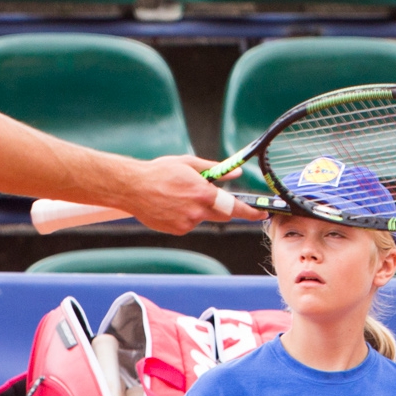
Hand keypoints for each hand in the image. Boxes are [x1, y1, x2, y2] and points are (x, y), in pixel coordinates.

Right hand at [125, 154, 243, 234]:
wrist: (133, 188)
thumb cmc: (160, 172)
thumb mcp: (189, 164)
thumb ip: (215, 170)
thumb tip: (235, 173)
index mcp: (203, 193)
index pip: (234, 206)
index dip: (251, 212)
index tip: (262, 213)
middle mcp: (197, 212)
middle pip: (222, 215)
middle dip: (222, 207)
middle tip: (209, 196)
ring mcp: (187, 224)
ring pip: (203, 218)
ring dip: (199, 209)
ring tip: (178, 195)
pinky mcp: (177, 231)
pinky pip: (189, 223)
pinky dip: (185, 216)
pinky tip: (172, 205)